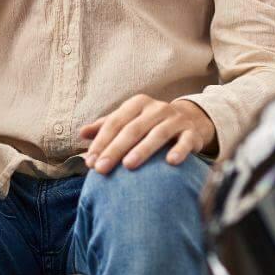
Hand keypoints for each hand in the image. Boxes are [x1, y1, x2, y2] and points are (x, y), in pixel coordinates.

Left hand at [79, 94, 215, 171]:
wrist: (189, 121)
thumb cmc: (150, 124)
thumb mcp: (128, 121)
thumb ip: (105, 127)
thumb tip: (82, 133)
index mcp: (137, 104)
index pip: (115, 122)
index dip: (101, 142)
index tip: (90, 163)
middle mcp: (157, 108)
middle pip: (133, 129)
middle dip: (115, 149)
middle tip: (101, 169)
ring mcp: (175, 119)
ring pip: (158, 134)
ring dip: (142, 150)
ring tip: (128, 166)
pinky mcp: (191, 133)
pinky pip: (185, 142)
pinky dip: (179, 151)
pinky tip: (170, 162)